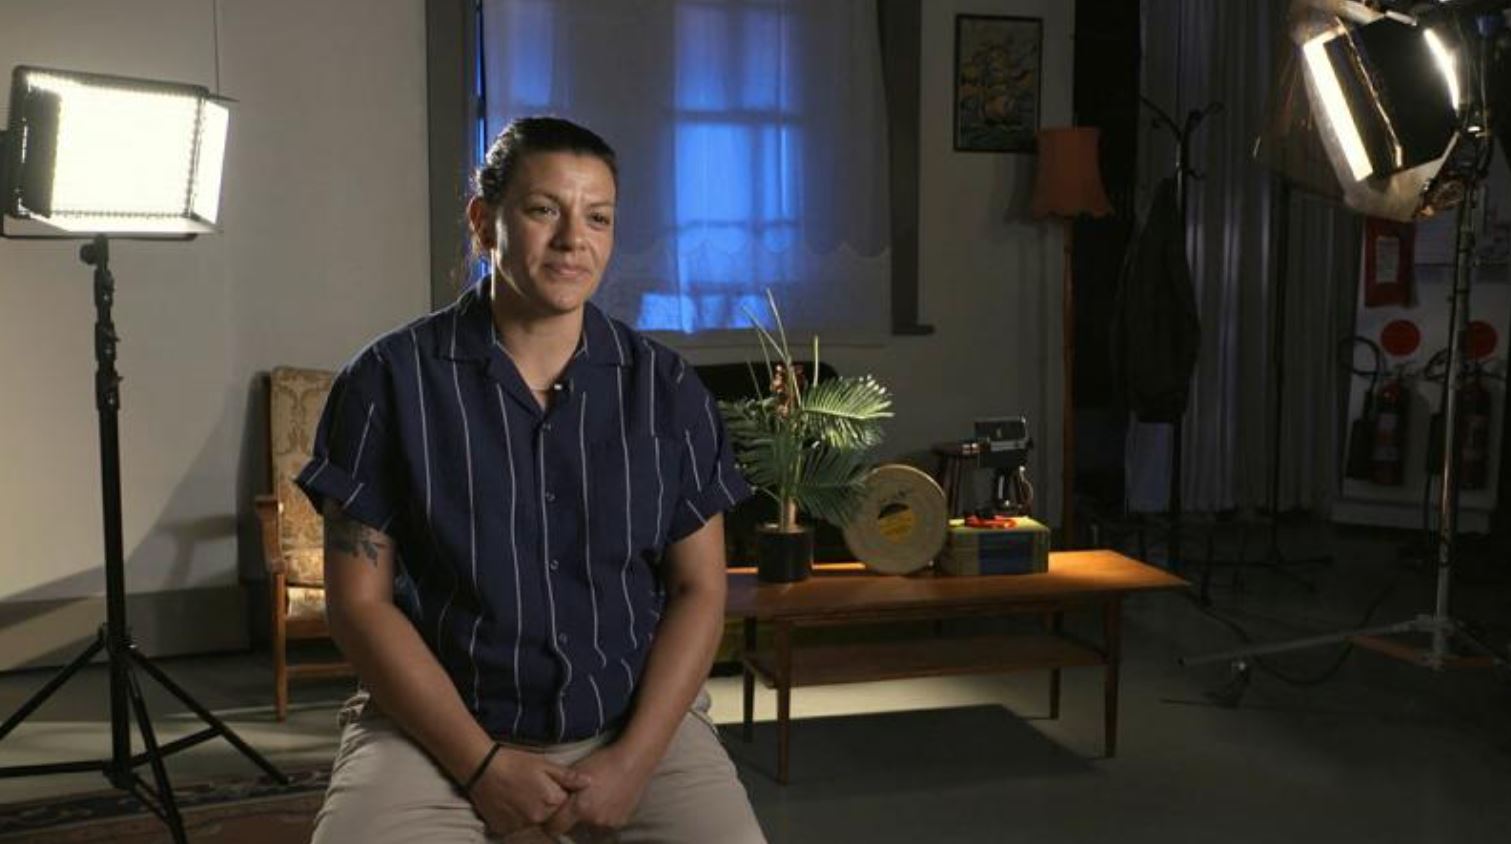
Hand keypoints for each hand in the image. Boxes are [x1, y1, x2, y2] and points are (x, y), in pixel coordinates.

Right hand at [469, 746, 591, 836]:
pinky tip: (511, 804)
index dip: (560, 795)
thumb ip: (568, 777)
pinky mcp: (504, 829)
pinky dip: (517, 820)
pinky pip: (517, 828)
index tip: (550, 785)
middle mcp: (538, 818)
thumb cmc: (515, 762)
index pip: (566, 805)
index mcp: (551, 801)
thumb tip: (589, 783)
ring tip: (521, 796)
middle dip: (547, 806)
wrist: (482, 768)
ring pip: (535, 824)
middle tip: (532, 789)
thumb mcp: (544, 764)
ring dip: (532, 814)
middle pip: (551, 817)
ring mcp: (520, 826)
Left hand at [542, 744, 651, 836]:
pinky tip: (608, 799)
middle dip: (572, 818)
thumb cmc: (604, 761)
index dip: (551, 823)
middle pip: (573, 827)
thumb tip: (551, 798)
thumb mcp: (577, 770)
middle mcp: (593, 820)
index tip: (552, 817)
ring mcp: (609, 822)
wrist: (634, 760)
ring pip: (590, 826)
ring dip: (589, 817)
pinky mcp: (621, 821)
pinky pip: (606, 823)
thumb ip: (563, 788)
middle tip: (577, 802)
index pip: (555, 827)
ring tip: (596, 799)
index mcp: (579, 807)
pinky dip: (604, 815)